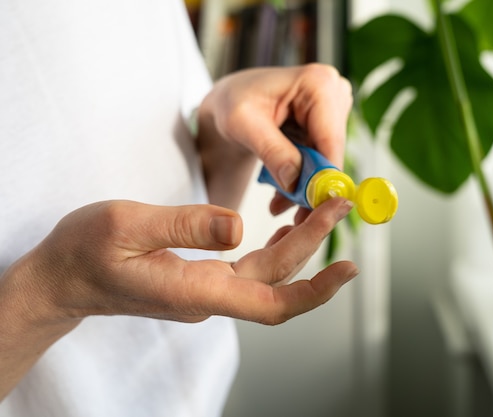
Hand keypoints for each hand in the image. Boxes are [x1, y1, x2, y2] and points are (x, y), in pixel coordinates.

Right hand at [16, 198, 356, 324]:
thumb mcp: (126, 224)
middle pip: (277, 280)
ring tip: (321, 213)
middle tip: (339, 205)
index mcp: (193, 289)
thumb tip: (238, 226)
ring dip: (298, 247)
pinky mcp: (201, 279)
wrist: (63, 277)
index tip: (347, 269)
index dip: (313, 290)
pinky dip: (275, 251)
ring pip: (266, 275)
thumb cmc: (85, 251)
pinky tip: (284, 231)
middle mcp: (208, 296)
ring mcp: (205, 290)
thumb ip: (183, 225)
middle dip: (314, 245)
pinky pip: (250, 270)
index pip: (270, 302)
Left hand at [198, 64, 352, 214]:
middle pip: (332, 152)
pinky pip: (321, 162)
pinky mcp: (329, 125)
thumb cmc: (233, 102)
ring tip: (278, 204)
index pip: (330, 140)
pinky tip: (283, 194)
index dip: (322, 176)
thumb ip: (271, 151)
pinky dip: (302, 179)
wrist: (231, 100)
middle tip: (286, 211)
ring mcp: (334, 109)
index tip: (308, 207)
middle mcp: (334, 92)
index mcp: (318, 83)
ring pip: (327, 161)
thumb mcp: (242, 124)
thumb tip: (295, 182)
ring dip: (304, 186)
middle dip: (310, 185)